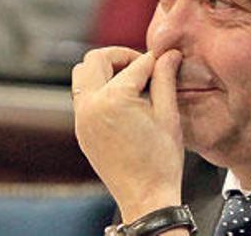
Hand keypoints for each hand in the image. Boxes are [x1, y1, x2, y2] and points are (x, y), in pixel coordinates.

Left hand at [72, 47, 184, 221]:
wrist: (146, 196)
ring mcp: (82, 118)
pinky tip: (122, 99)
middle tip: (142, 66)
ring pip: (82, 75)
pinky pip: (82, 96)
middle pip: (96, 59)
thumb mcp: (168, 114)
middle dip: (121, 56)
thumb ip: (166, 78)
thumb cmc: (161, 160)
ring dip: (104, 70)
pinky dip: (98, 88)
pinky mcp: (81, 129)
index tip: (167, 61)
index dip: (156, 61)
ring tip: (130, 80)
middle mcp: (91, 105)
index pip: (136, 64)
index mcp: (114, 99)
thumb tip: (169, 54)